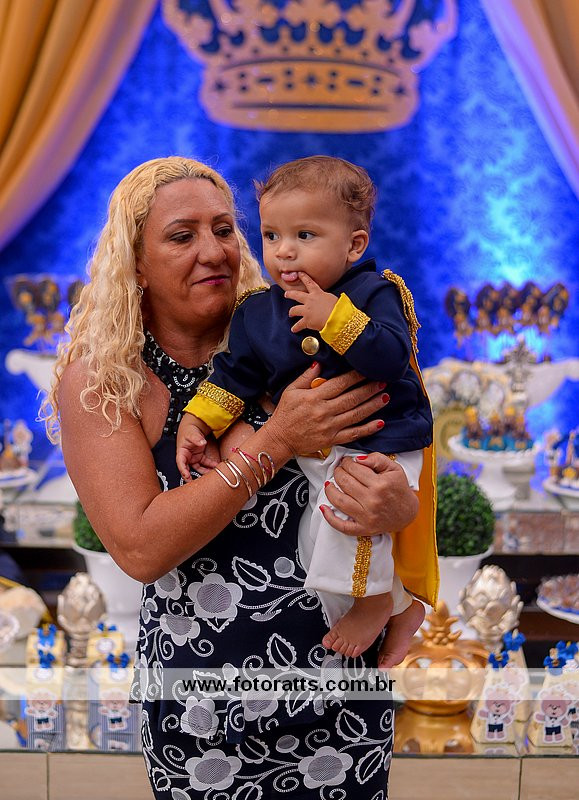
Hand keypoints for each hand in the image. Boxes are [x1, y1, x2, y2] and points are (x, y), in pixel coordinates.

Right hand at [176, 414, 218, 480]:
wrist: (193, 427)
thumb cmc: (189, 431)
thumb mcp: (192, 434)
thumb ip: (197, 439)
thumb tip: (202, 442)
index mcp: (181, 452)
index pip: (180, 463)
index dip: (183, 470)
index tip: (187, 476)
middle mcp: (187, 457)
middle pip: (188, 469)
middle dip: (192, 477)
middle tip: (197, 483)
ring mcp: (193, 458)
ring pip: (198, 468)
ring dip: (204, 472)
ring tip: (211, 475)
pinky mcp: (199, 457)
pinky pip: (205, 464)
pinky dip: (210, 466)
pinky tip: (216, 467)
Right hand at [265, 364, 388, 456]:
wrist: (279, 439)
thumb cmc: (285, 414)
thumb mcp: (291, 391)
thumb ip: (306, 377)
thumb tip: (319, 363)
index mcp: (314, 397)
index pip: (339, 384)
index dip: (355, 376)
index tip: (367, 370)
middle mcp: (324, 411)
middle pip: (352, 398)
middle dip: (369, 389)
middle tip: (383, 381)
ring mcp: (329, 427)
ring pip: (356, 415)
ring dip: (373, 406)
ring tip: (385, 397)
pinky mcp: (331, 440)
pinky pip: (353, 434)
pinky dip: (368, 429)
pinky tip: (380, 423)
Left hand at [285, 272, 337, 331]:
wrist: (337, 317)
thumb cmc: (339, 308)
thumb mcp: (332, 298)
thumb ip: (325, 297)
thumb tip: (325, 298)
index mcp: (317, 293)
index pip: (309, 283)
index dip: (304, 277)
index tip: (299, 273)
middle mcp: (310, 300)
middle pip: (296, 295)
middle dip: (290, 294)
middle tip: (286, 294)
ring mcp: (307, 310)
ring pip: (294, 310)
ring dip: (291, 312)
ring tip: (290, 313)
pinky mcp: (307, 321)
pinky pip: (298, 325)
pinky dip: (296, 328)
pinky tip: (293, 329)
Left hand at [321, 453, 418, 535]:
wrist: (407, 512)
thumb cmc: (399, 488)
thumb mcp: (394, 468)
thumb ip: (376, 459)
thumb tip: (357, 459)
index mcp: (380, 484)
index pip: (354, 469)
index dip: (346, 462)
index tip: (345, 461)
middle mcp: (372, 501)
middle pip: (344, 482)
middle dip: (338, 472)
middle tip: (339, 469)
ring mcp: (367, 517)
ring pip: (339, 501)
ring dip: (329, 489)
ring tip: (329, 483)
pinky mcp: (363, 529)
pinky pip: (342, 526)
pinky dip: (329, 518)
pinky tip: (323, 508)